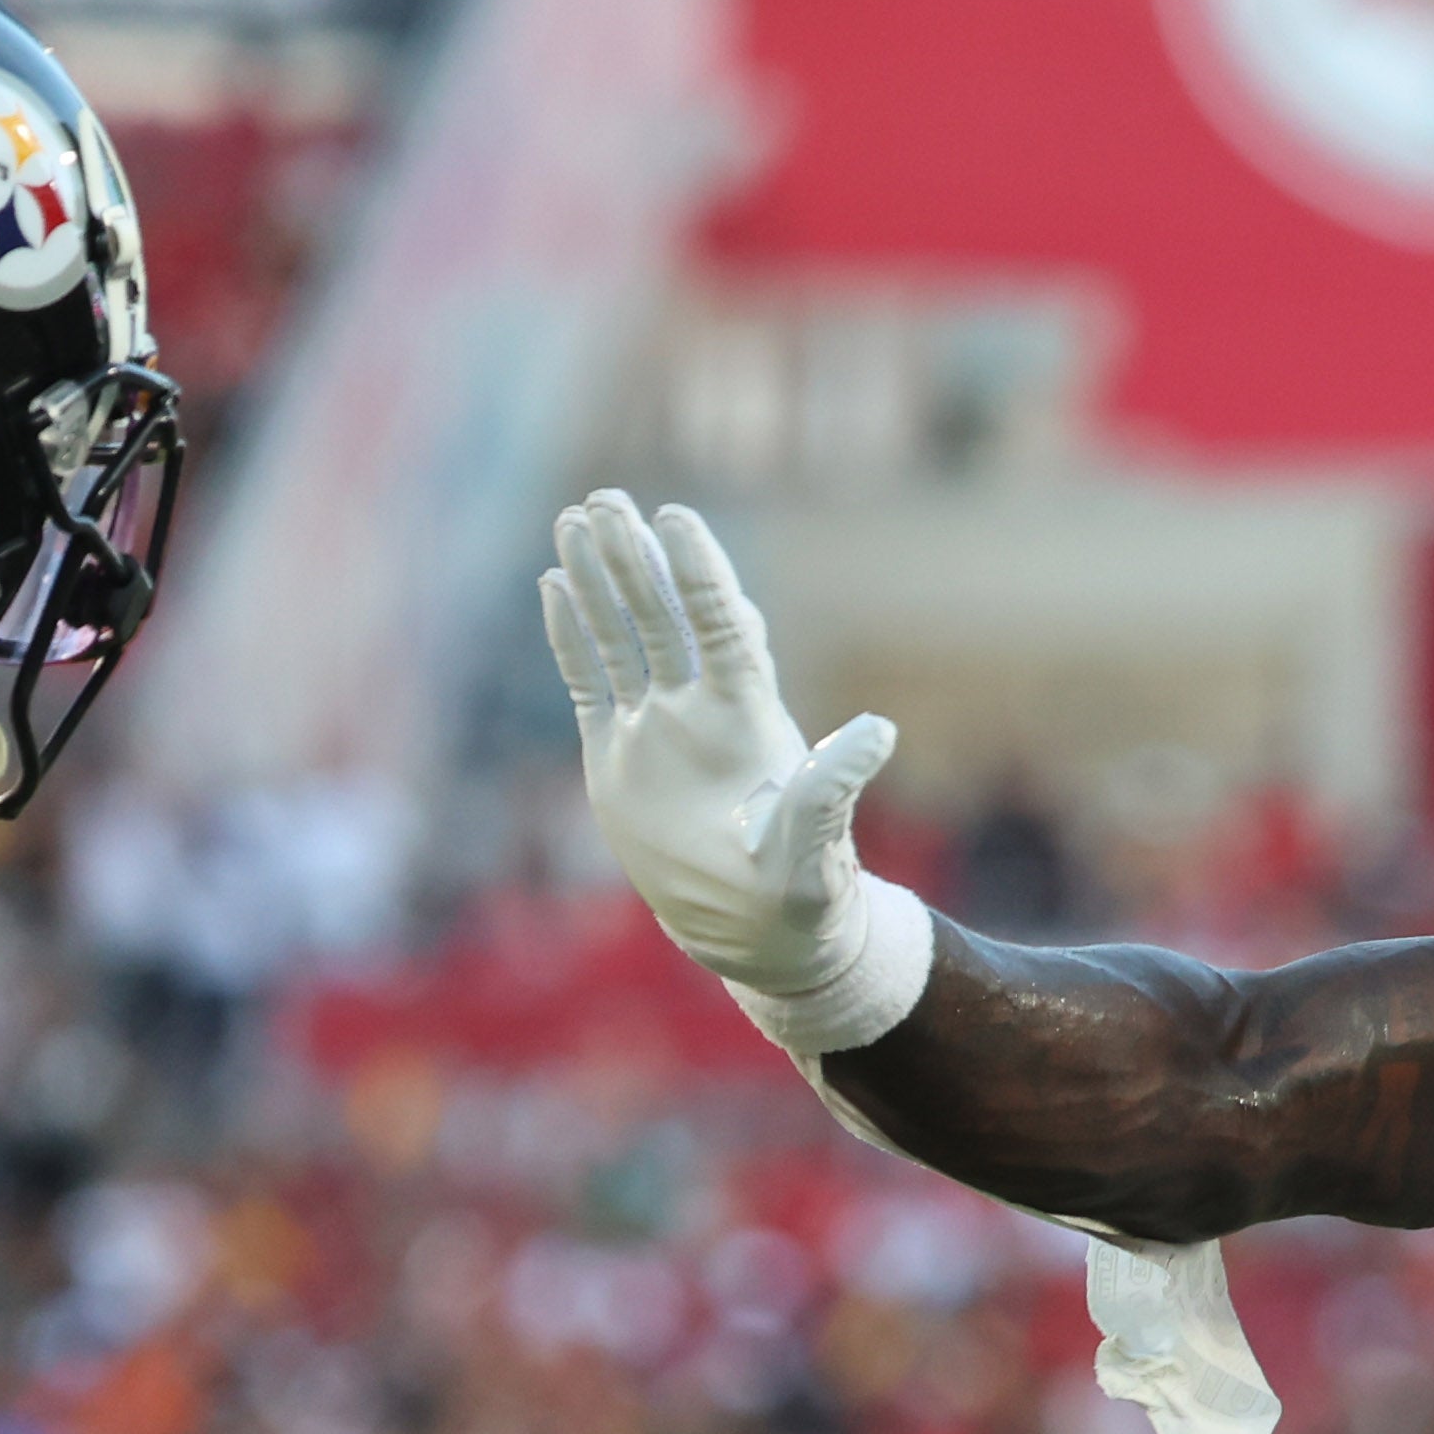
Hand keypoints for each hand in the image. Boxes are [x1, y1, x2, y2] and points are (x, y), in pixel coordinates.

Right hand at [540, 490, 929, 1050]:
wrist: (756, 933)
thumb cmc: (797, 891)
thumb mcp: (817, 844)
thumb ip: (832, 787)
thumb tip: (880, 731)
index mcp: (747, 718)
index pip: (717, 627)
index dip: (698, 573)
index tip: (675, 518)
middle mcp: (699, 710)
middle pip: (663, 616)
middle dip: (636, 559)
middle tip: (608, 499)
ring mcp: (655, 729)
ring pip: (622, 637)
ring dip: (599, 581)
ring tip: (575, 517)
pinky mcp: (617, 757)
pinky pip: (589, 683)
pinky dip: (571, 637)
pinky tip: (553, 585)